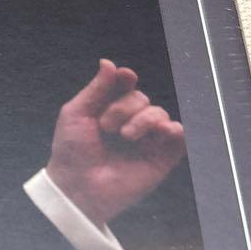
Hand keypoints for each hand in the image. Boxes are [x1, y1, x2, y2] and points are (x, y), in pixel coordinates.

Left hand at [46, 59, 185, 226]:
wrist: (78, 187)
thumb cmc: (71, 151)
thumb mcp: (76, 114)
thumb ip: (96, 88)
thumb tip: (110, 62)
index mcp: (108, 110)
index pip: (125, 86)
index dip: (126, 80)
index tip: (125, 77)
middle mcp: (129, 122)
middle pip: (140, 98)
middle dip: (124, 107)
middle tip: (106, 127)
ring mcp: (146, 140)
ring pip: (159, 113)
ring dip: (142, 119)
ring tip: (125, 137)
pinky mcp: (161, 157)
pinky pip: (179, 136)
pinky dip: (174, 129)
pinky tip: (163, 131)